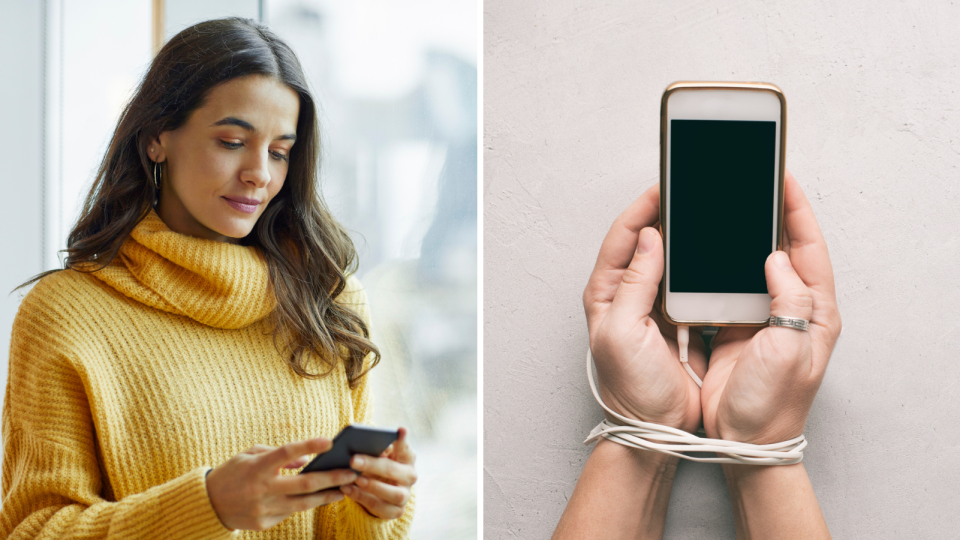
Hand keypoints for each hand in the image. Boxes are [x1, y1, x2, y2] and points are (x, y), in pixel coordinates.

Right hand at [206, 437, 356, 530]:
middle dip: (331, 478)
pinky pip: (290, 512)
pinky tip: (320, 498)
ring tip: (344, 489)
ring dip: (327, 496)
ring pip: (303, 503)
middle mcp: (262, 489)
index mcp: (257, 467)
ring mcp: (264, 509)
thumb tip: (306, 459)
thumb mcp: (250, 455)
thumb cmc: (233, 473)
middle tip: (351, 472)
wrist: (208, 504)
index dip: (309, 445)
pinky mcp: (265, 523)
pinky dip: (304, 504)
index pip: (286, 453)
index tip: (330, 441)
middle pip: (304, 484)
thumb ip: (278, 454)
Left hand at [340, 427, 416, 518]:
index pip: (406, 448)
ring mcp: (405, 495)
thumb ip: (376, 448)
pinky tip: (347, 490)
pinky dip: (362, 499)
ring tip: (355, 479)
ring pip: (394, 494)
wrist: (379, 492)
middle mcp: (410, 476)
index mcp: (407, 458)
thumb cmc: (377, 466)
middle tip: (353, 460)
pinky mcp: (396, 511)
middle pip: (394, 470)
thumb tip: (371, 446)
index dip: (402, 440)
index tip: (399, 430)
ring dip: (373, 486)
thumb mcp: (378, 455)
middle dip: (373, 465)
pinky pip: (380, 507)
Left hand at [583, 184, 706, 433]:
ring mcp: (656, 304)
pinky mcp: (681, 318)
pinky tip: (720, 256)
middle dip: (669, 215)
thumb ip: (634, 284)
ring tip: (708, 214)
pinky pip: (694, 283)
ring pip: (674, 260)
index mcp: (607, 291)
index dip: (643, 208)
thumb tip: (649, 239)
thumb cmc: (629, 387)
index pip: (623, 236)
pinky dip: (705, 268)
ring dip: (689, 239)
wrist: (654, 427)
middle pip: (649, 241)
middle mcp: (629, 293)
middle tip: (691, 192)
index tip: (665, 187)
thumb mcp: (623, 333)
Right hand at [701, 170, 842, 444]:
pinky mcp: (731, 327)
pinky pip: (722, 288)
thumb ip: (791, 300)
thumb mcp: (790, 349)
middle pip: (780, 249)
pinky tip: (700, 252)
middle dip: (767, 215)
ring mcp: (759, 318)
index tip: (782, 180)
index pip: (809, 248)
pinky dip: (711, 268)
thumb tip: (777, 257)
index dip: (796, 212)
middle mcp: (789, 310)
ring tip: (723, 209)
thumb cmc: (773, 404)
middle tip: (750, 185)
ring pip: (747, 265)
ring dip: (735, 239)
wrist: (744, 440)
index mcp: (815, 311)